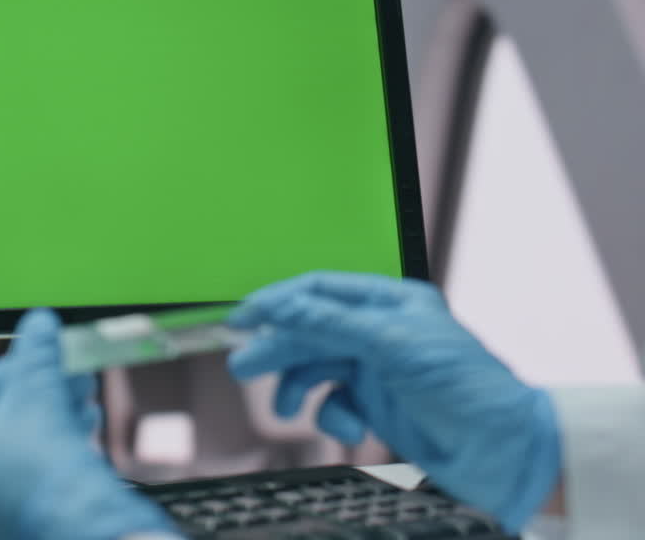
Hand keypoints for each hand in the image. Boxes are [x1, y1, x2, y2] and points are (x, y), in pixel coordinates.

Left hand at [0, 308, 176, 539]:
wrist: (73, 536)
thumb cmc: (41, 475)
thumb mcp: (38, 396)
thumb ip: (35, 355)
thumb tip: (39, 325)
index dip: (16, 369)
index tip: (44, 360)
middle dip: (39, 400)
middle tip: (72, 385)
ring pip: (7, 461)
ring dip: (47, 431)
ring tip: (82, 417)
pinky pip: (14, 492)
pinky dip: (40, 470)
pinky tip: (74, 454)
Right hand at [227, 271, 561, 532]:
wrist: (502, 452)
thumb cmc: (466, 389)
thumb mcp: (391, 345)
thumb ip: (329, 323)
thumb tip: (280, 304)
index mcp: (390, 303)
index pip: (320, 292)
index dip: (279, 302)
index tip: (243, 318)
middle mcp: (380, 331)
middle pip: (311, 332)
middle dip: (279, 349)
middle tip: (244, 368)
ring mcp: (378, 369)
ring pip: (317, 368)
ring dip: (296, 386)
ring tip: (284, 407)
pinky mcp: (377, 404)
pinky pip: (334, 402)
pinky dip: (331, 415)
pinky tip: (347, 426)